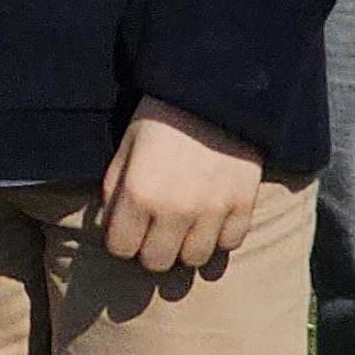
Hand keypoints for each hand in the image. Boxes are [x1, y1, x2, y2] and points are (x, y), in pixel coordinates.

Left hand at [97, 103, 263, 271]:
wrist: (212, 92)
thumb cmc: (161, 118)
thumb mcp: (125, 147)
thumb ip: (114, 190)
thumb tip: (112, 226)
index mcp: (139, 193)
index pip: (121, 249)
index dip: (120, 240)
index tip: (127, 229)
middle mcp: (175, 210)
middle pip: (157, 263)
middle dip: (150, 249)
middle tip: (154, 230)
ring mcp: (212, 211)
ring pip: (194, 260)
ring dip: (185, 247)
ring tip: (183, 226)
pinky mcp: (243, 206)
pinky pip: (229, 245)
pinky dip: (219, 236)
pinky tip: (211, 218)